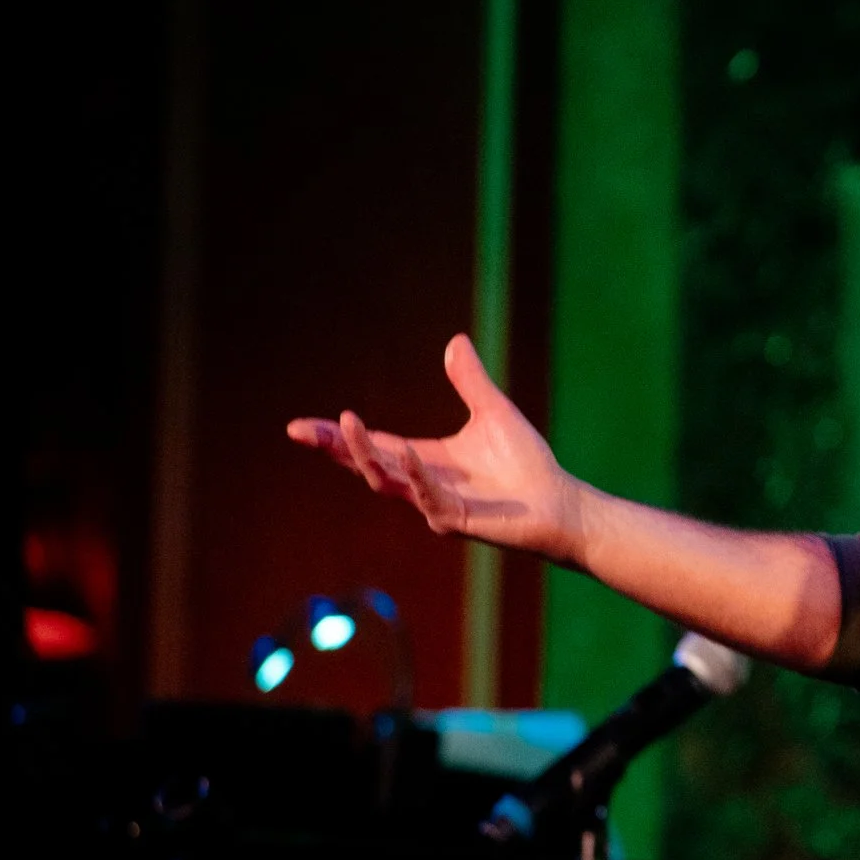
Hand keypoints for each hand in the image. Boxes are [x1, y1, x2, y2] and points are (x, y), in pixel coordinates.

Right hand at [286, 334, 585, 563]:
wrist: (559, 502)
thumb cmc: (527, 464)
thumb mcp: (492, 412)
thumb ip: (470, 381)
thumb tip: (455, 341)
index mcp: (425, 460)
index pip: (373, 446)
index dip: (336, 437)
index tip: (299, 426)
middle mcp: (422, 484)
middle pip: (366, 465)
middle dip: (334, 447)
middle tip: (300, 430)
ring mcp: (435, 504)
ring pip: (387, 482)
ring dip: (365, 455)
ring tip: (346, 424)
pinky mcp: (457, 519)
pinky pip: (428, 497)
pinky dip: (416, 474)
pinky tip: (408, 451)